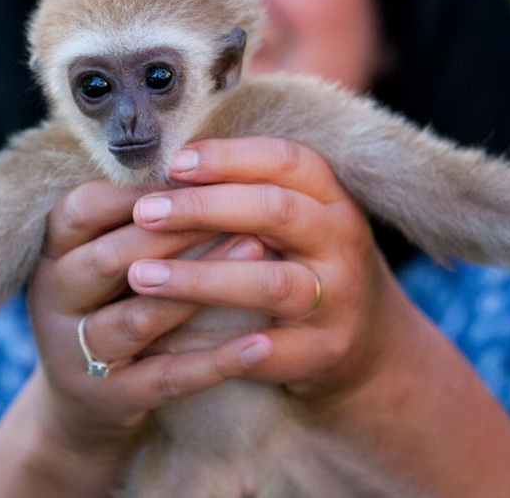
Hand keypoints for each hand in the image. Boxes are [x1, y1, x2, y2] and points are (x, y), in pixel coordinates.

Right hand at [27, 177, 271, 455]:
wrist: (84, 397)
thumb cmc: (112, 296)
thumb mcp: (107, 250)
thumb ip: (140, 211)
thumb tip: (206, 155)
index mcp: (54, 250)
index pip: (84, 206)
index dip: (139, 189)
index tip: (197, 170)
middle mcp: (55, 296)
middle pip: (111, 257)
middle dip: (178, 230)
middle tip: (241, 207)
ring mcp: (77, 352)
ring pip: (139, 317)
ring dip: (200, 284)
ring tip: (257, 252)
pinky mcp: (110, 398)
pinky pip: (168, 378)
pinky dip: (216, 361)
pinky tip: (262, 343)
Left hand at [128, 136, 412, 405]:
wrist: (368, 338)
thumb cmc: (305, 260)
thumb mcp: (294, 216)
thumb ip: (248, 189)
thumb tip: (169, 165)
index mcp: (331, 197)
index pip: (285, 160)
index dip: (229, 157)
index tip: (174, 162)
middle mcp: (341, 241)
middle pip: (276, 211)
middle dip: (204, 208)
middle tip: (145, 211)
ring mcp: (338, 298)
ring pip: (268, 282)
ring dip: (199, 278)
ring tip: (141, 274)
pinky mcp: (325, 350)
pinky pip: (266, 351)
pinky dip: (217, 345)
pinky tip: (167, 337)